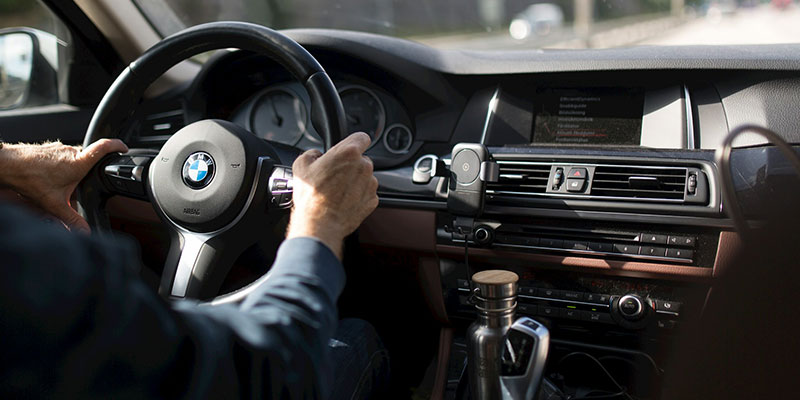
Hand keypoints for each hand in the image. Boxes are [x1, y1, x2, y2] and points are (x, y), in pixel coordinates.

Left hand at [0, 139, 127, 232]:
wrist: (7, 165)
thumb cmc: (29, 179)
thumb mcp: (55, 204)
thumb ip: (72, 220)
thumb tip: (85, 232)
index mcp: (78, 163)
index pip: (104, 147)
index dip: (117, 145)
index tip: (124, 148)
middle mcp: (70, 151)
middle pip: (89, 157)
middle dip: (89, 170)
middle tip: (82, 184)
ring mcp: (58, 148)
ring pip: (74, 157)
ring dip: (72, 169)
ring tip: (61, 184)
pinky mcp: (48, 148)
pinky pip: (61, 156)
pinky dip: (60, 166)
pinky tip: (50, 178)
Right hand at [287, 132, 378, 259]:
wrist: (320, 223)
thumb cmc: (311, 196)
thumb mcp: (301, 165)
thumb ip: (312, 153)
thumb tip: (316, 155)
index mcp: (349, 153)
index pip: (361, 137)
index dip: (354, 142)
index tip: (348, 148)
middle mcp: (364, 166)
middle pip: (362, 159)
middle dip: (351, 164)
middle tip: (335, 175)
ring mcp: (370, 184)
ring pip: (365, 176)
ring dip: (355, 180)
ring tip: (337, 191)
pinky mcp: (372, 200)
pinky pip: (366, 192)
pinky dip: (358, 195)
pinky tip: (343, 200)